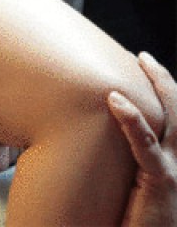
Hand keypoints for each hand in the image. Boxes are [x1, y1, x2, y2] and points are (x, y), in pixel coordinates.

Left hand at [108, 52, 176, 226]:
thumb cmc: (133, 219)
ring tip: (139, 62)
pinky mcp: (162, 184)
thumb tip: (100, 130)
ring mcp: (174, 173)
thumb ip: (128, 157)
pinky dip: (131, 119)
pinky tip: (115, 100)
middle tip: (143, 57)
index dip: (164, 91)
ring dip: (157, 86)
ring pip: (172, 120)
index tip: (144, 66)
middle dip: (164, 80)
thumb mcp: (133, 183)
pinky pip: (147, 145)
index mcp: (172, 162)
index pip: (173, 120)